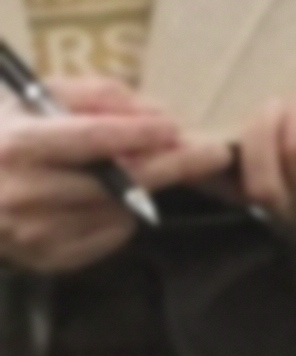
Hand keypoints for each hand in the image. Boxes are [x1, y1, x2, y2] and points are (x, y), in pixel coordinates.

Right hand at [0, 77, 181, 276]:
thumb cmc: (10, 132)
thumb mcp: (43, 96)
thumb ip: (101, 96)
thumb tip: (157, 118)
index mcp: (18, 146)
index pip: (91, 139)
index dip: (140, 133)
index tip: (175, 128)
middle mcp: (22, 194)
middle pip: (118, 183)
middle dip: (173, 166)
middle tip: (215, 154)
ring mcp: (31, 233)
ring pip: (119, 211)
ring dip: (142, 190)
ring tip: (132, 168)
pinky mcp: (44, 259)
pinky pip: (109, 237)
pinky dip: (120, 215)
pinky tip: (101, 197)